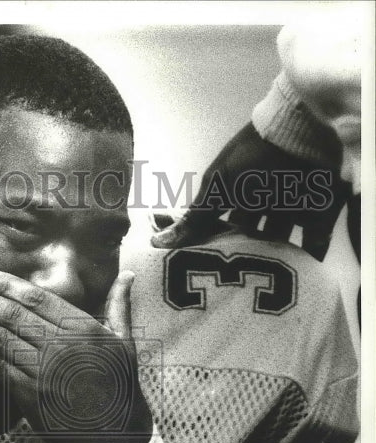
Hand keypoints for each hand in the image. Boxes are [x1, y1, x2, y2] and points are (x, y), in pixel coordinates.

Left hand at [0, 269, 151, 442]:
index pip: (39, 300)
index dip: (9, 286)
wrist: (117, 435)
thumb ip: (119, 306)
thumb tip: (127, 275)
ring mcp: (44, 374)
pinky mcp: (31, 397)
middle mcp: (62, 348)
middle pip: (15, 318)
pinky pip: (1, 370)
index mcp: (83, 330)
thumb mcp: (125, 343)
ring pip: (4, 342)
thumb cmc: (120, 386)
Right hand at [150, 122, 348, 260]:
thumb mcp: (219, 186)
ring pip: (281, 246)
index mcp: (238, 197)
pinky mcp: (319, 215)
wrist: (305, 129)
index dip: (217, 247)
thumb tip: (155, 242)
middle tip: (239, 279)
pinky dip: (310, 260)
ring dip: (276, 262)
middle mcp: (262, 204)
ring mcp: (292, 210)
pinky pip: (315, 245)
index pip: (223, 229)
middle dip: (246, 258)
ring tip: (269, 281)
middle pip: (253, 241)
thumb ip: (194, 218)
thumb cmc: (255, 154)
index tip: (209, 267)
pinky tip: (301, 275)